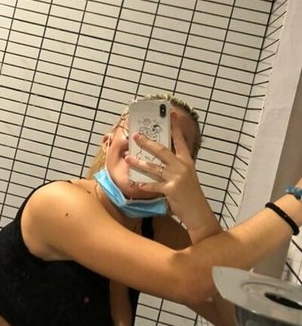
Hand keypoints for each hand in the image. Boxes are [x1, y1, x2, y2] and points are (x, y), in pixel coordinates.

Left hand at [125, 114, 213, 231]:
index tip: (171, 114)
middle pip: (162, 150)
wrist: (198, 211)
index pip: (180, 140)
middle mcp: (182, 167)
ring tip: (128, 158)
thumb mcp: (187, 175)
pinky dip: (145, 185)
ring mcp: (176, 178)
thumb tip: (160, 156)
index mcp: (187, 161)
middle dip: (147, 142)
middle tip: (136, 136)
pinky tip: (137, 184)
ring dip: (139, 162)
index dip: (175, 127)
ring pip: (154, 167)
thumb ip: (175, 165)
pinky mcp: (171, 190)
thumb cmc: (190, 192)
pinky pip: (154, 185)